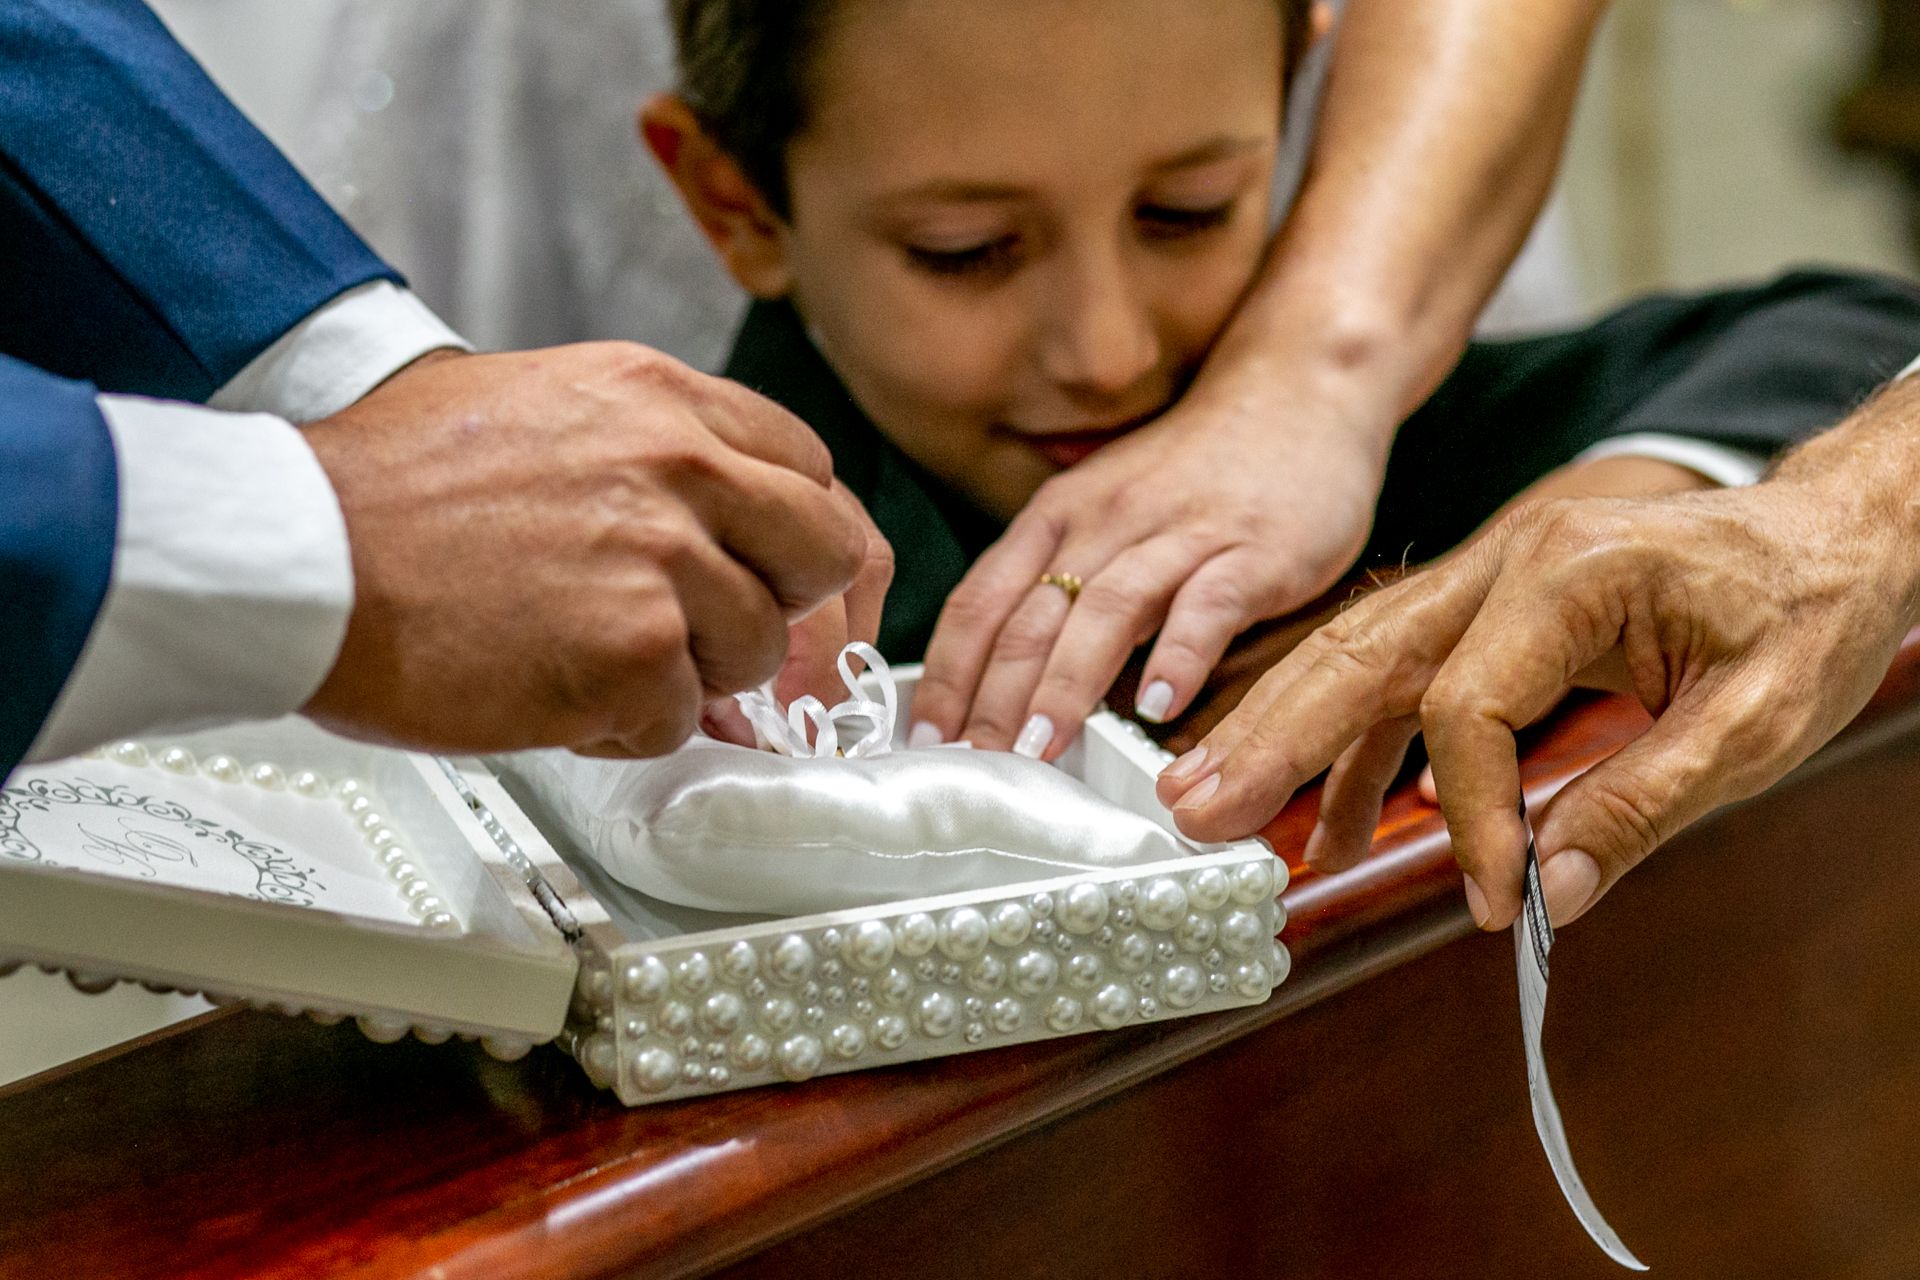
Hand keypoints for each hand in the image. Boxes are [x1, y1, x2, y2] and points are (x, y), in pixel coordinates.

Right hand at [301, 343, 878, 756]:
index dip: (797, 537)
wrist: (295, 551)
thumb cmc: (384, 492)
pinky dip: (623, 726)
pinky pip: (679, 718)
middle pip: (823, 551)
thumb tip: (715, 516)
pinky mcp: (636, 651)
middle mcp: (680, 466)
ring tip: (588, 656)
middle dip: (781, 606)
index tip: (777, 577)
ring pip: (757, 648)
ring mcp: (665, 560)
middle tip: (719, 639)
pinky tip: (552, 692)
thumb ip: (646, 451)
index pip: (808, 466)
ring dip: (687, 676)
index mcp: (660, 399)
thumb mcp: (537, 407)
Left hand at [909, 359, 1392, 757]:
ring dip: (1065, 686)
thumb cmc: (1196, 471)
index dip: (946, 674)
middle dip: (992, 698)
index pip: (981, 602)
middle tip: (971, 764)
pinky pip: (1206, 605)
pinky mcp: (1253, 550)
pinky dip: (1178, 656)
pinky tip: (1159, 707)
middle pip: (1031, 616)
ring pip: (1105, 611)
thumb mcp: (1105, 513)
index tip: (923, 738)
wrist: (1299, 392)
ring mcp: (1179, 534)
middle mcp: (1106, 521)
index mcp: (1059, 516)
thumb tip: (1006, 680)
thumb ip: (1062, 582)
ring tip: (1039, 748)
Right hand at [1157, 445, 1919, 930]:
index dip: (1467, 812)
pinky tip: (1331, 821)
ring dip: (1282, 734)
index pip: (1469, 703)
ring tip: (1214, 803)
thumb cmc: (1809, 604)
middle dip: (1273, 739)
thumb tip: (1557, 889)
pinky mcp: (1493, 612)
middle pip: (1360, 654)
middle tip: (1199, 808)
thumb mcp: (1763, 717)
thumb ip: (1650, 799)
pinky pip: (1401, 679)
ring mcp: (1491, 579)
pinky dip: (1357, 749)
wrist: (1833, 527)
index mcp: (1572, 571)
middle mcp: (1509, 562)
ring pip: (1357, 657)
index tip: (1493, 895)